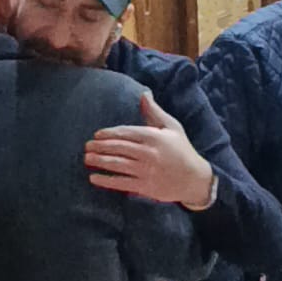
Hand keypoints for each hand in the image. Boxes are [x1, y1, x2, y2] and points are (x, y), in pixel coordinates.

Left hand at [84, 91, 213, 206]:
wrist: (194, 179)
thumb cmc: (182, 150)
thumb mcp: (172, 127)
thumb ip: (154, 111)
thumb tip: (143, 93)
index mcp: (153, 136)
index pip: (126, 133)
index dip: (109, 133)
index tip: (97, 134)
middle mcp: (148, 153)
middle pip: (118, 148)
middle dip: (100, 146)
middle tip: (87, 146)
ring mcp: (146, 171)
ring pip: (117, 164)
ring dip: (99, 161)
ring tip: (87, 158)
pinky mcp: (145, 186)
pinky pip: (121, 183)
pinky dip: (106, 181)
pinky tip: (93, 178)